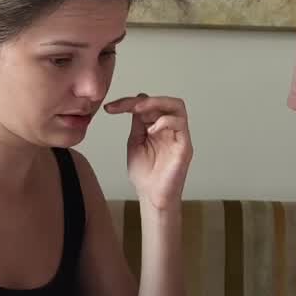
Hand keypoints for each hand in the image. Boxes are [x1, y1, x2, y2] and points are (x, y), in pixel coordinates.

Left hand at [104, 94, 192, 210]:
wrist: (151, 196)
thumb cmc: (145, 174)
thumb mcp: (135, 142)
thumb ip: (137, 123)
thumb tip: (138, 98)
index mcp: (158, 127)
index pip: (149, 105)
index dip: (129, 102)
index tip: (110, 108)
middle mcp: (170, 129)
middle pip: (165, 101)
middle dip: (144, 100)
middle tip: (127, 106)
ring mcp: (179, 136)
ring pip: (177, 106)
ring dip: (156, 104)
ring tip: (139, 111)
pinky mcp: (185, 146)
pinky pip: (180, 124)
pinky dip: (164, 121)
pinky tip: (151, 131)